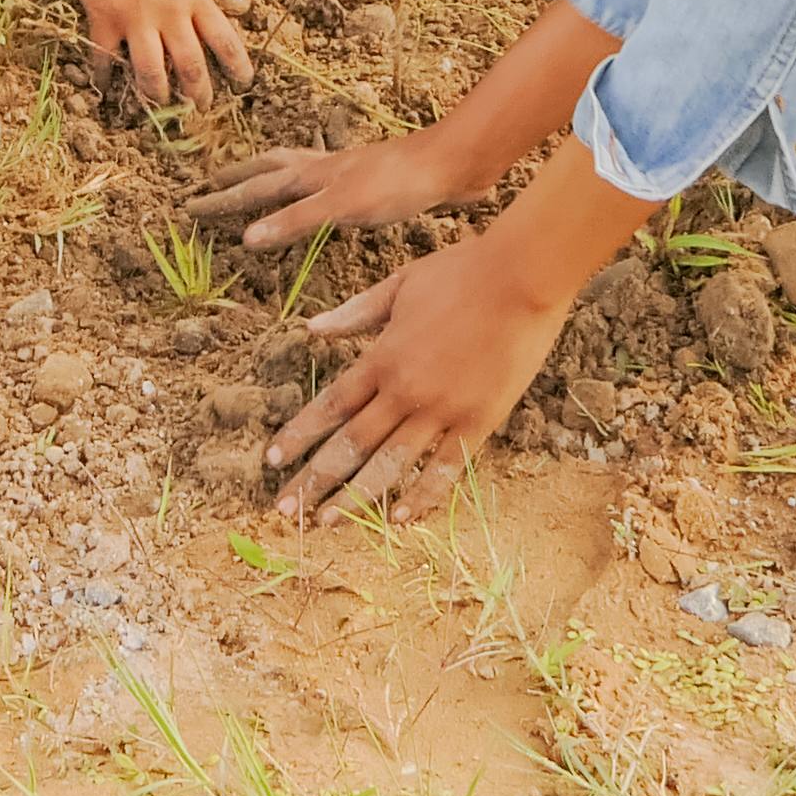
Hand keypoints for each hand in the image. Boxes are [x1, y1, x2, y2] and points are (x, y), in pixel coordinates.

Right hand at [52, 0, 254, 107]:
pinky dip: (105, 75)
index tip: (244, 84)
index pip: (225, 39)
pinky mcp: (104, 18)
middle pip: (190, 64)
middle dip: (198, 92)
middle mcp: (170, 12)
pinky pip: (106, 56)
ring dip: (157, 93)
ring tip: (159, 103)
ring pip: (151, 70)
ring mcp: (136, 18)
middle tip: (201, 108)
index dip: (238, 66)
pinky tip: (105, 87)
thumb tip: (240, 6)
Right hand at [184, 132, 453, 256]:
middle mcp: (325, 169)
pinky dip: (310, 191)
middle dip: (239, 178)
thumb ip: (295, 222)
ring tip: (257, 182)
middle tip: (213, 184)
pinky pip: (326, 185)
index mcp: (313, 174)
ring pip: (298, 171)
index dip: (224, 199)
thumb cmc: (397, 185)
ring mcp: (348, 173)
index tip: (191, 206)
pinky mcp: (372, 184)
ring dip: (272, 177)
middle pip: (271, 170)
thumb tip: (246, 238)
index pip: (256, 187)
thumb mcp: (341, 207)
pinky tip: (321, 202)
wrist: (450, 167)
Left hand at [261, 236, 564, 523]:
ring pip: (390, 464)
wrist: (522, 276)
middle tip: (285, 511)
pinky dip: (422, 496)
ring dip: (355, 497)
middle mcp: (405, 391)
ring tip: (327, 524)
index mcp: (382, 357)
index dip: (299, 435)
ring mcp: (442, 410)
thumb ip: (356, 312)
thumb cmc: (462, 272)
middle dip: (314, 479)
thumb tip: (312, 330)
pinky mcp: (479, 422)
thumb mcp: (399, 284)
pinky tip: (400, 518)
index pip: (330, 405)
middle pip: (350, 444)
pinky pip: (446, 468)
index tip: (272, 460)